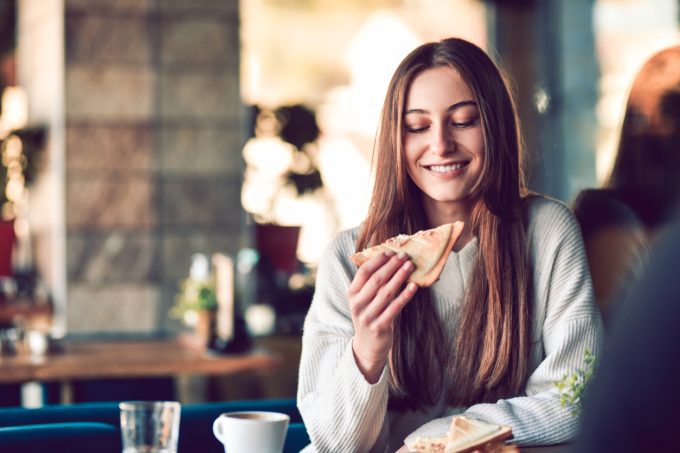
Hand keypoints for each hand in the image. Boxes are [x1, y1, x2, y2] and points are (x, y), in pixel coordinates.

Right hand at [348, 251, 417, 382]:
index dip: (377, 261)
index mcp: (352, 294)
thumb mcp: (363, 300)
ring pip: (387, 292)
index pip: (364, 272)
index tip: (390, 253)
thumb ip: (370, 284)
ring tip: (410, 266)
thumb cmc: (369, 317)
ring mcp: (368, 316)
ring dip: (400, 277)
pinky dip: (405, 295)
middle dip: (392, 266)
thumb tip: (387, 260)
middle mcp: (357, 304)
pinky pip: (395, 307)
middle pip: (377, 280)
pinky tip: (413, 286)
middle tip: (404, 256)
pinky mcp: (380, 326)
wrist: (367, 347)